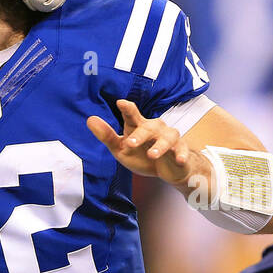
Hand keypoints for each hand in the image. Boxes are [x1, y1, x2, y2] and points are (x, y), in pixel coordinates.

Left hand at [87, 99, 202, 184]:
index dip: (127, 108)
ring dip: (160, 145)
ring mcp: (170, 138)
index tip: (121, 103)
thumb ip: (107, 136)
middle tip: (130, 143)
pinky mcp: (181, 149)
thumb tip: (90, 119)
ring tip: (152, 155)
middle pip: (148, 127)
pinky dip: (181, 154)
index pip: (132, 114)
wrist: (169, 169)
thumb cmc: (143, 156)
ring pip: (167, 137)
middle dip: (140, 135)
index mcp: (138, 126)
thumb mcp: (122, 149)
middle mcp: (155, 128)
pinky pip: (182, 149)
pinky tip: (179, 160)